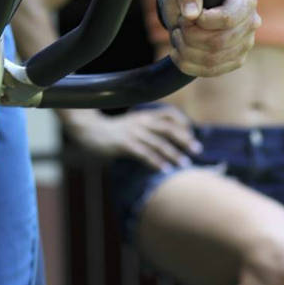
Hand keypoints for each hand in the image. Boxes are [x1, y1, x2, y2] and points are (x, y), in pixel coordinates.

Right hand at [61, 106, 201, 170]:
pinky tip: (164, 170)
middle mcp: (140, 121)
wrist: (86, 130)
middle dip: (184, 138)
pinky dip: (156, 162)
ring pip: (158, 142)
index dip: (182, 123)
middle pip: (168, 127)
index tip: (191, 135)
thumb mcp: (130, 126)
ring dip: (173, 153)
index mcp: (143, 116)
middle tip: (197, 150)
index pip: (168, 114)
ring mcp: (132, 132)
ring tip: (184, 164)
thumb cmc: (110, 132)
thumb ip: (146, 130)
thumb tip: (164, 143)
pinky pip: (144, 153)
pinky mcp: (123, 144)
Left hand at [161, 0, 259, 77]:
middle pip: (218, 43)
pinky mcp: (234, 62)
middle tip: (179, 24)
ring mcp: (245, 45)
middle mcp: (251, 24)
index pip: (227, 20)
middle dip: (190, 35)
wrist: (189, 7)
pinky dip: (187, 63)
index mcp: (246, 1)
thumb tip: (192, 13)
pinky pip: (209, 71)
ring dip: (185, 49)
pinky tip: (178, 51)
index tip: (187, 15)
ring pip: (212, 60)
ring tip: (178, 34)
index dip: (202, 21)